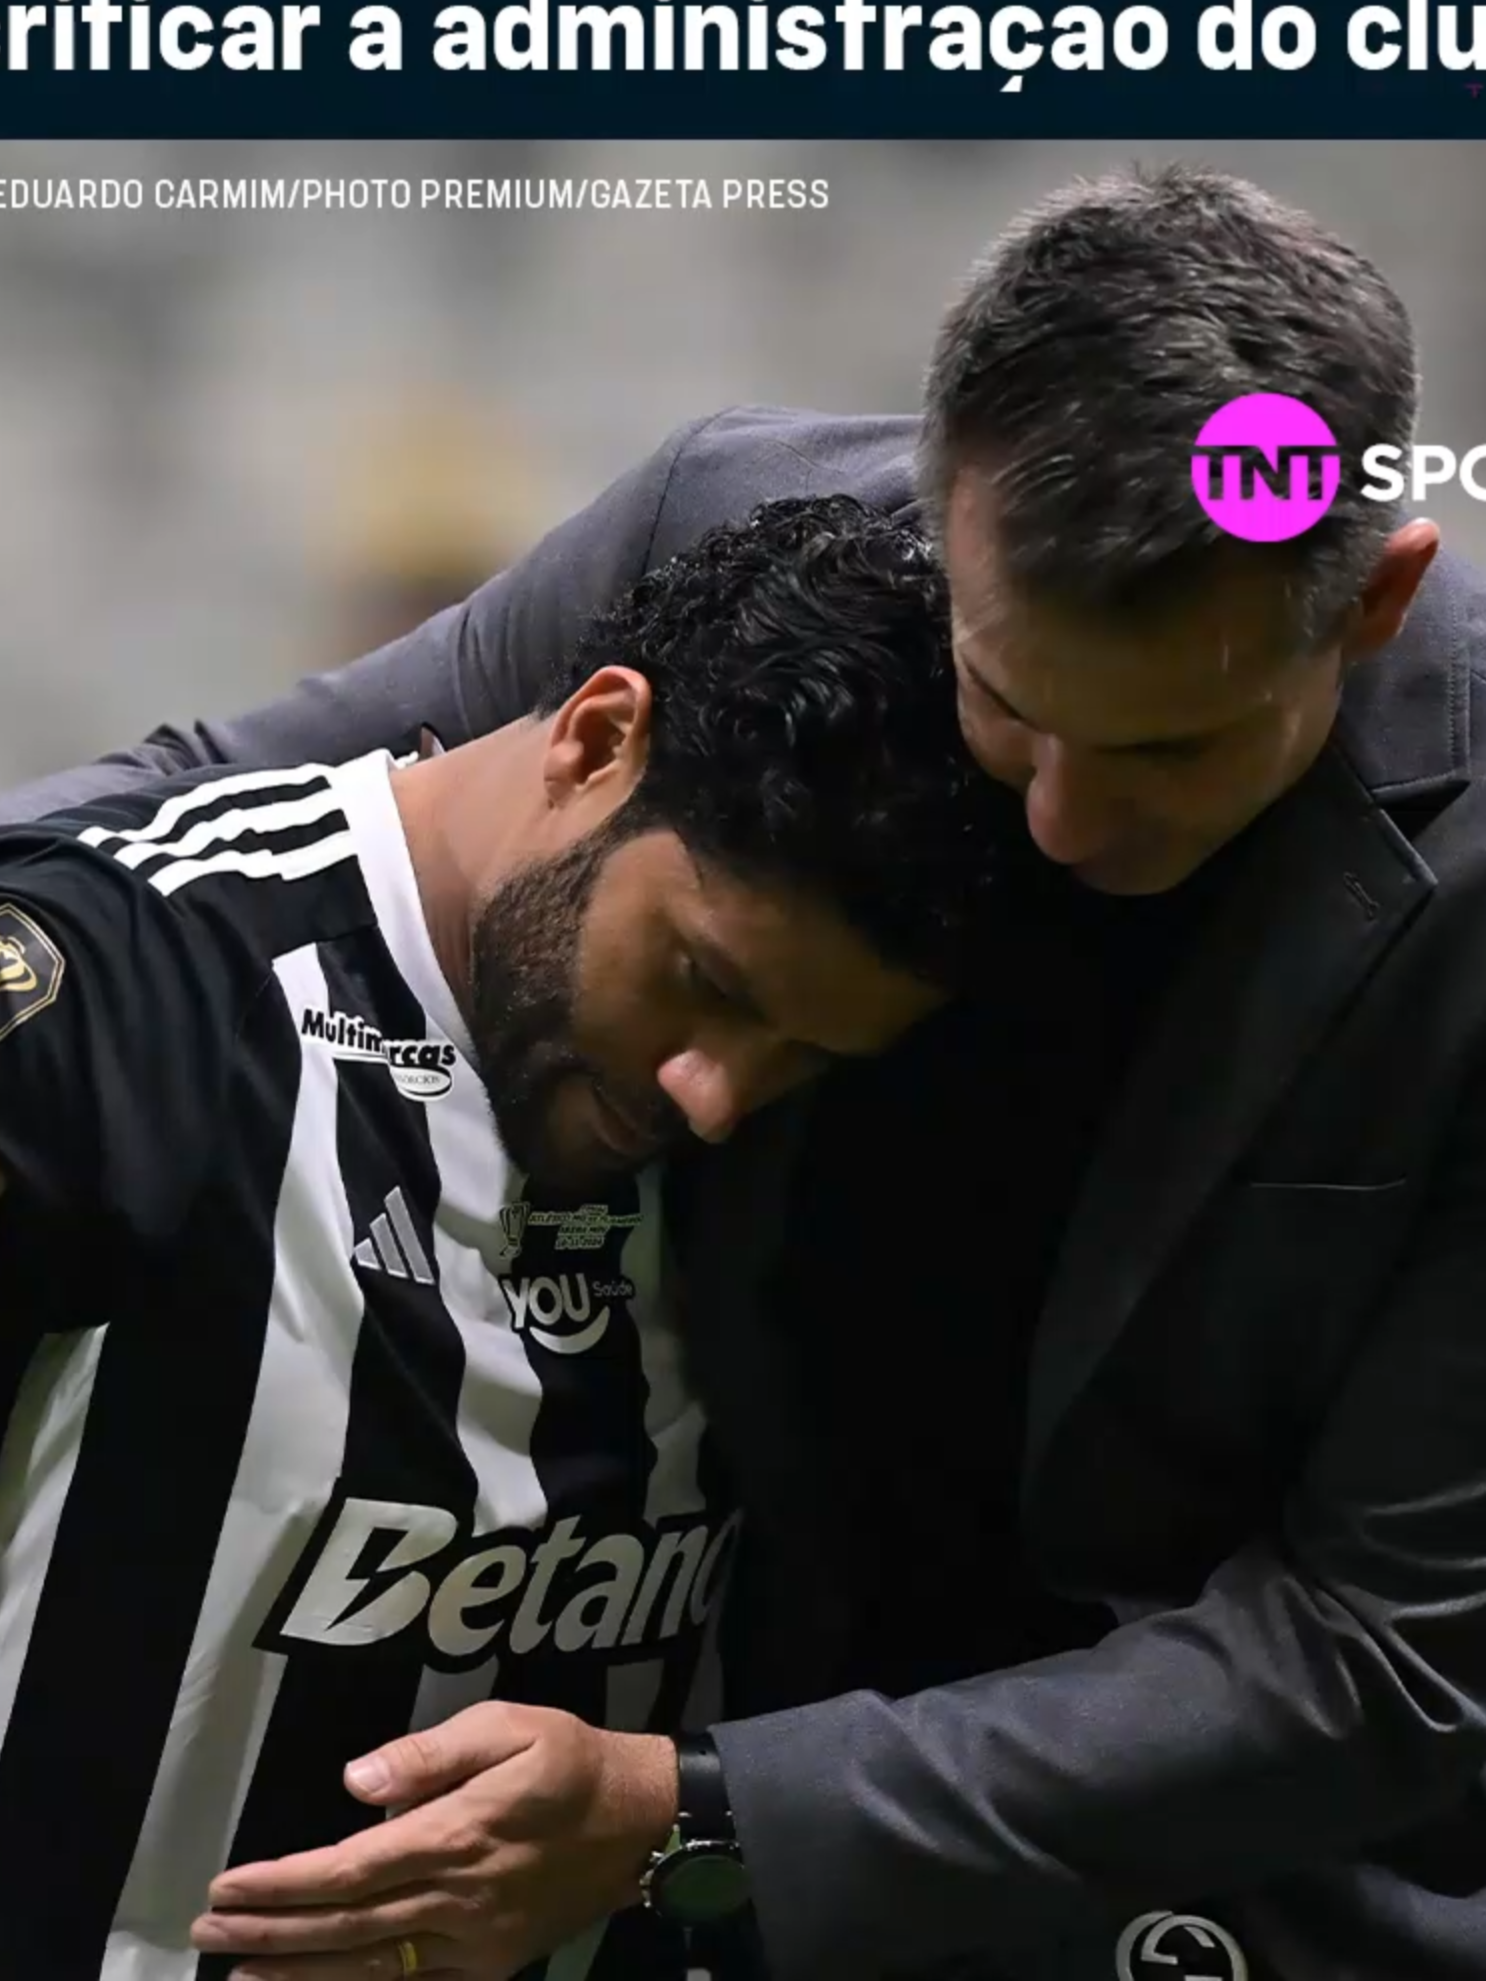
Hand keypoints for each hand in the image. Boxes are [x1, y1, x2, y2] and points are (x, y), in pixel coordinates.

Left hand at [189, 1702, 679, 1979]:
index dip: (283, 1885)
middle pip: (346, 1926)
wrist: (643, 1821)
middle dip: (270, 1933)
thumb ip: (430, 1754)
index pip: (349, 1870)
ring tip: (238, 1973)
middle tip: (206, 1934)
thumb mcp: (509, 1725)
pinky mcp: (492, 1964)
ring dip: (298, 1973)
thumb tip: (354, 1781)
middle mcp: (457, 1898)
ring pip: (371, 1967)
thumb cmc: (570, 1758)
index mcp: (457, 1835)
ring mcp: (475, 1942)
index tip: (227, 1887)